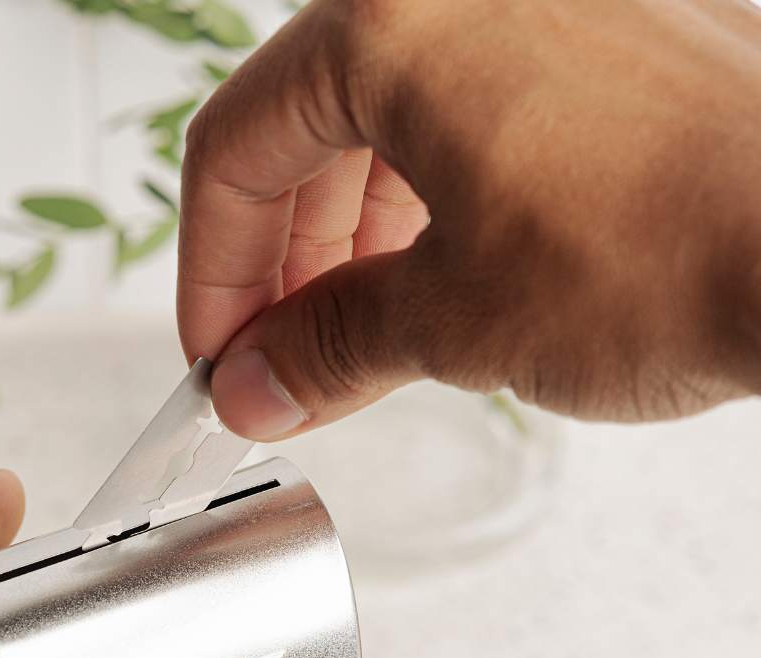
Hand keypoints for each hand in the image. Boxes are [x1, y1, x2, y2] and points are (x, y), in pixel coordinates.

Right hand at [178, 0, 760, 434]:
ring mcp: (535, 11)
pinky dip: (423, 215)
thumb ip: (330, 349)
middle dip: (279, 269)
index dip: (210, 272)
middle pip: (301, 136)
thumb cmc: (680, 252)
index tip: (218, 357)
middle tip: (279, 361)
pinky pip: (461, 127)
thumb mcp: (458, 321)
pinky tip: (432, 284)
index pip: (236, 151)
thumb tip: (256, 387)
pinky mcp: (593, 53)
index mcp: (393, 20)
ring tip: (356, 335)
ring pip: (380, 132)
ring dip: (347, 248)